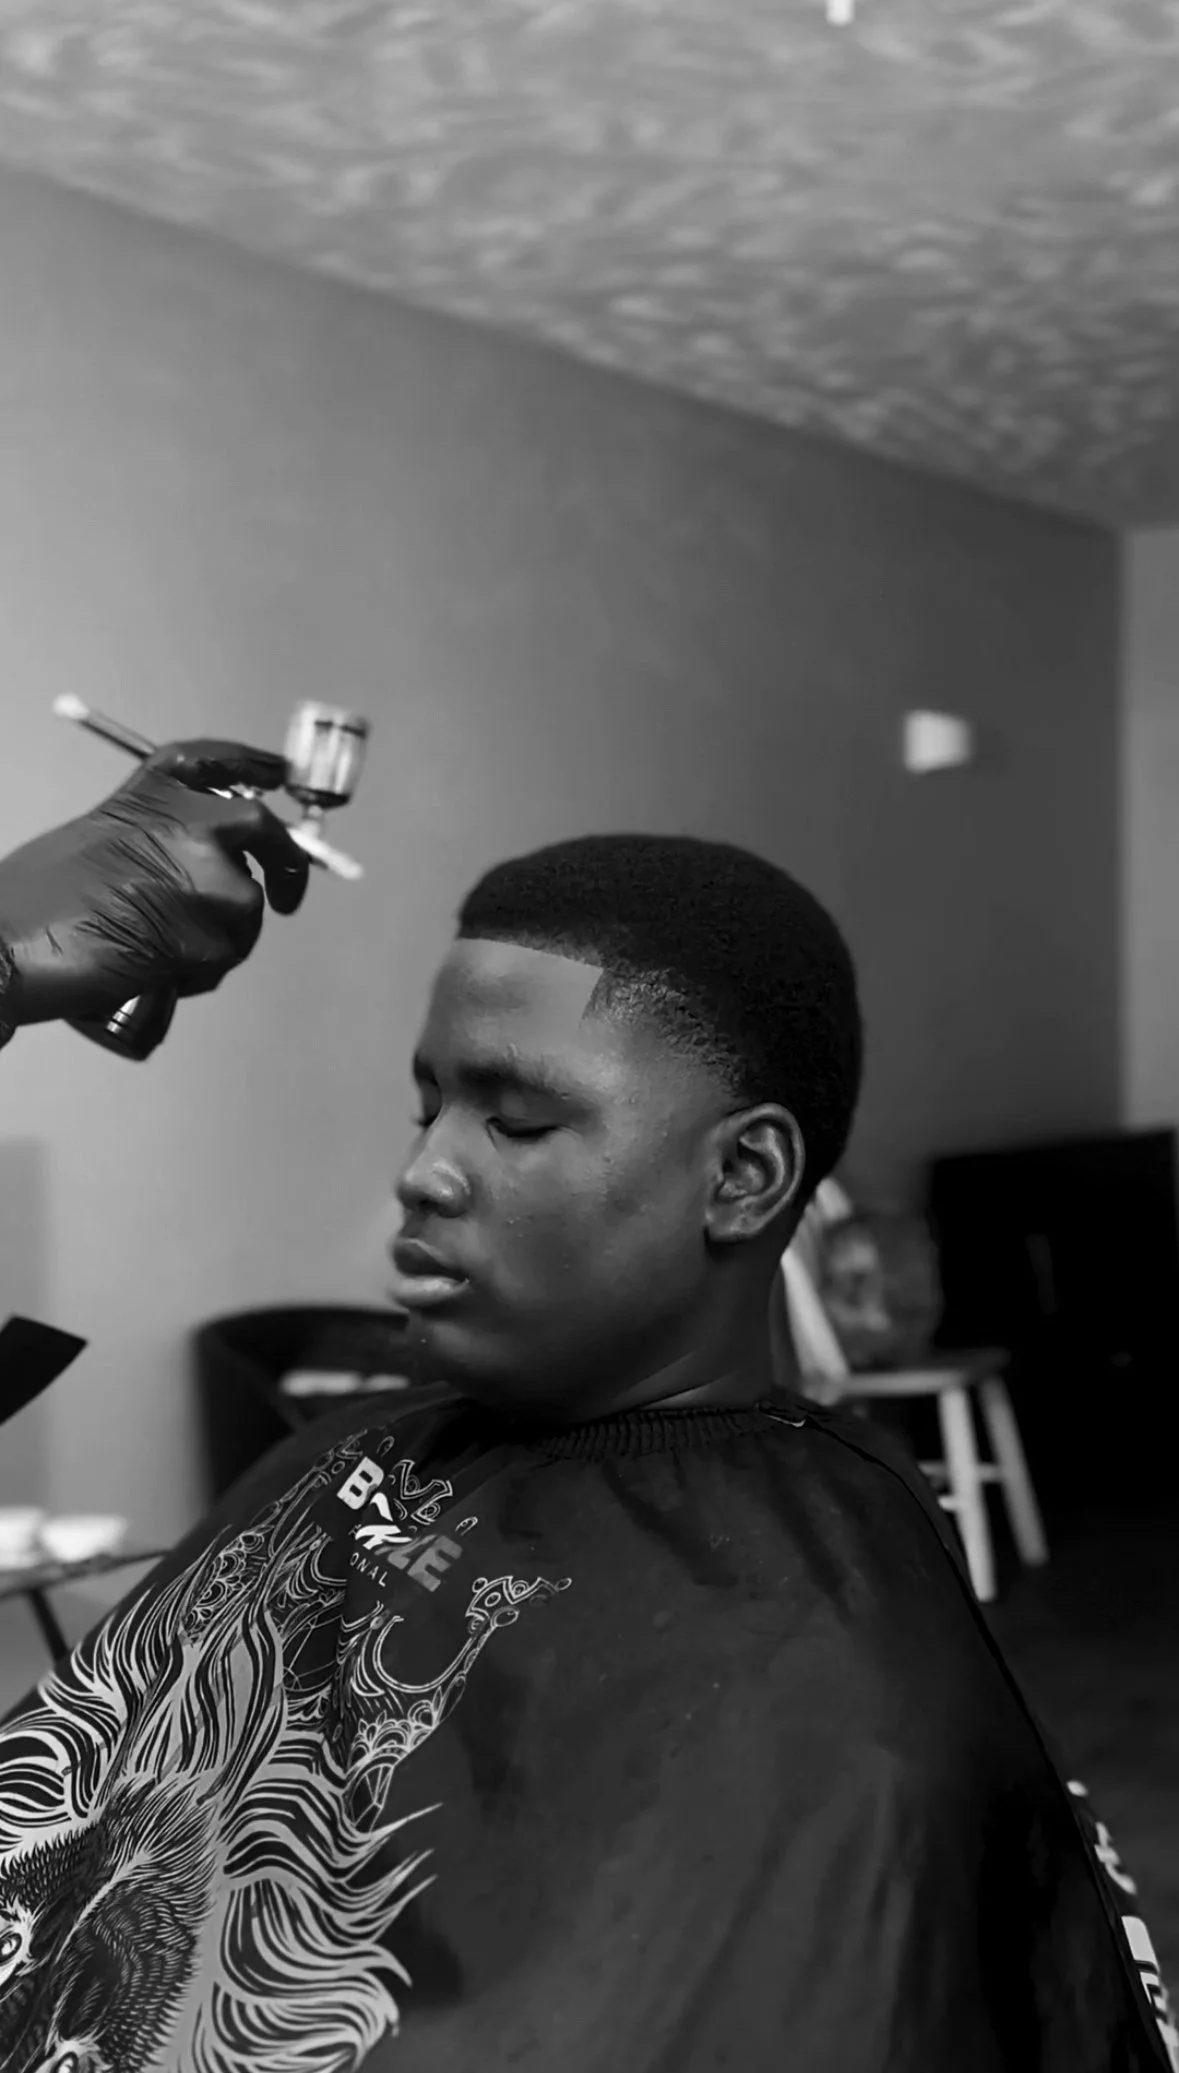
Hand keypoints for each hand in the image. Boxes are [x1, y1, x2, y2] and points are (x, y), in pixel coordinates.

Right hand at [0, 740, 310, 1026]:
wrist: (6, 944)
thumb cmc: (37, 903)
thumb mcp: (102, 837)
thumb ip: (161, 836)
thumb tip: (214, 859)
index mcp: (154, 793)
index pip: (220, 761)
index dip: (257, 764)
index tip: (281, 774)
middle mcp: (189, 823)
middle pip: (265, 832)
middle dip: (287, 866)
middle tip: (286, 896)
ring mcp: (203, 877)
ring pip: (248, 911)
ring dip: (222, 937)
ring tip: (161, 949)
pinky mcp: (206, 935)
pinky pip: (225, 956)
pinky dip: (200, 972)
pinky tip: (154, 971)